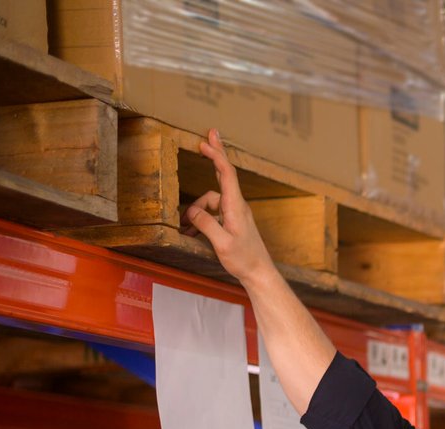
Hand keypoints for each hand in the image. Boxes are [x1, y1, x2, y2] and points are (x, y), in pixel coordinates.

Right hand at [182, 129, 275, 286]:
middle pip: (222, 177)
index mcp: (236, 207)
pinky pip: (212, 214)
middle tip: (204, 139)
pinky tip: (191, 234)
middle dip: (214, 158)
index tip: (206, 142)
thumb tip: (192, 211)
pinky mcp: (232, 222)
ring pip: (209, 202)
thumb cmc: (244, 260)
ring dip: (195, 212)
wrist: (259, 274)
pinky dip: (201, 220)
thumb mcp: (222, 244)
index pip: (227, 174)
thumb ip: (206, 225)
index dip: (217, 156)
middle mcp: (236, 206)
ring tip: (184, 229)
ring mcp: (234, 214)